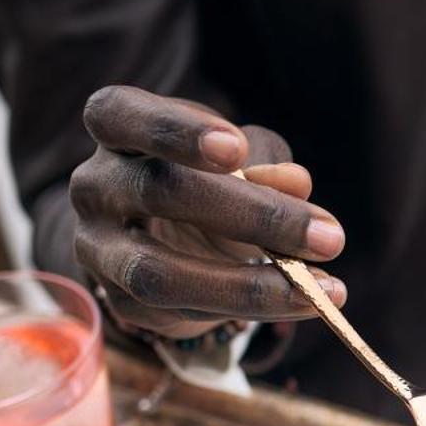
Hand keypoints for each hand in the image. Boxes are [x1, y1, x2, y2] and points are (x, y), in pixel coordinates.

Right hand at [70, 85, 346, 340]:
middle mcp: (95, 186)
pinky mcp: (119, 301)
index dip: (175, 130)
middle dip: (254, 215)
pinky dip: (249, 309)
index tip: (236, 149)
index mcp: (117, 130)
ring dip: (249, 285)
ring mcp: (97, 248)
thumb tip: (294, 183)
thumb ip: (268, 162)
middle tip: (330, 235)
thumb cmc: (211, 180)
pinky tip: (303, 302)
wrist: (169, 242)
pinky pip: (181, 311)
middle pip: (160, 191)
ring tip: (322, 289)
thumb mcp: (241, 160)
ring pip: (160, 272)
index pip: (120, 114)